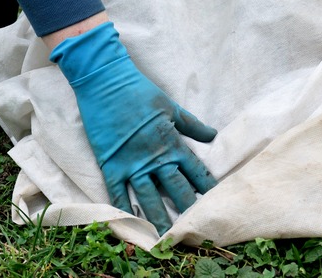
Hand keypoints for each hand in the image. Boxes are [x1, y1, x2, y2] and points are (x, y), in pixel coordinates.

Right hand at [49, 21, 217, 233]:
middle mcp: (154, 158)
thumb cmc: (140, 92)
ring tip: (166, 238)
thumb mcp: (171, 107)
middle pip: (175, 190)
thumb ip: (192, 126)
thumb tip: (213, 136)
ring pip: (148, 198)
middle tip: (195, 229)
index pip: (195, 172)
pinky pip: (117, 192)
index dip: (205, 188)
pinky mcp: (110, 164)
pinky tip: (131, 224)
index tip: (215, 203)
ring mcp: (131, 163)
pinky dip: (123, 209)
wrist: (106, 83)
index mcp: (172, 143)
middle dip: (186, 210)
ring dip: (158, 218)